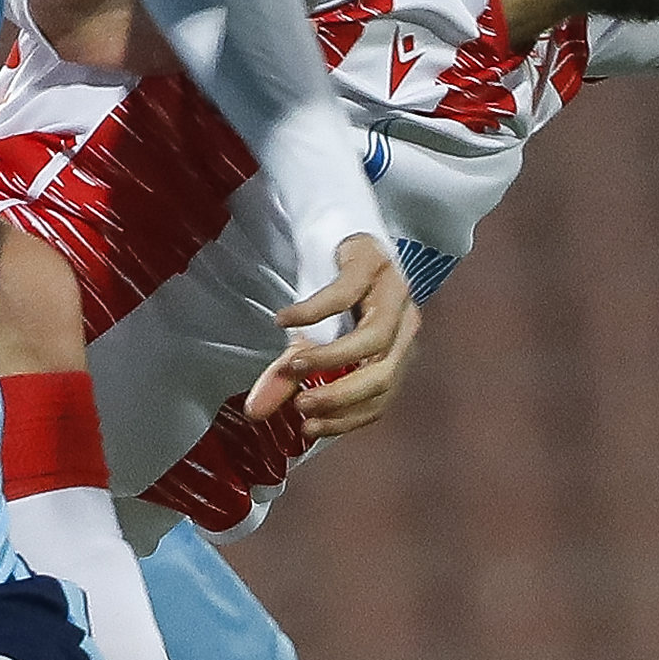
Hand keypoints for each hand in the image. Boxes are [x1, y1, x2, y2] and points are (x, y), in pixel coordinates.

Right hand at [241, 234, 417, 439]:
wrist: (339, 230)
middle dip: (341, 397)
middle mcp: (405, 326)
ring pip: (373, 340)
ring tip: (293, 366)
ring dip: (329, 359)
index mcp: (397, 351)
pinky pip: (344, 295)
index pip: (382, 399)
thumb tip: (254, 412)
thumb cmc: (332, 290)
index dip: (347, 419)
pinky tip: (282, 321)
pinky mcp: (370, 263)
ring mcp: (392, 293)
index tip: (308, 429)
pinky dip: (312, 312)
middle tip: (302, 406)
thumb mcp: (310, 339)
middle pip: (383, 375)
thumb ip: (289, 376)